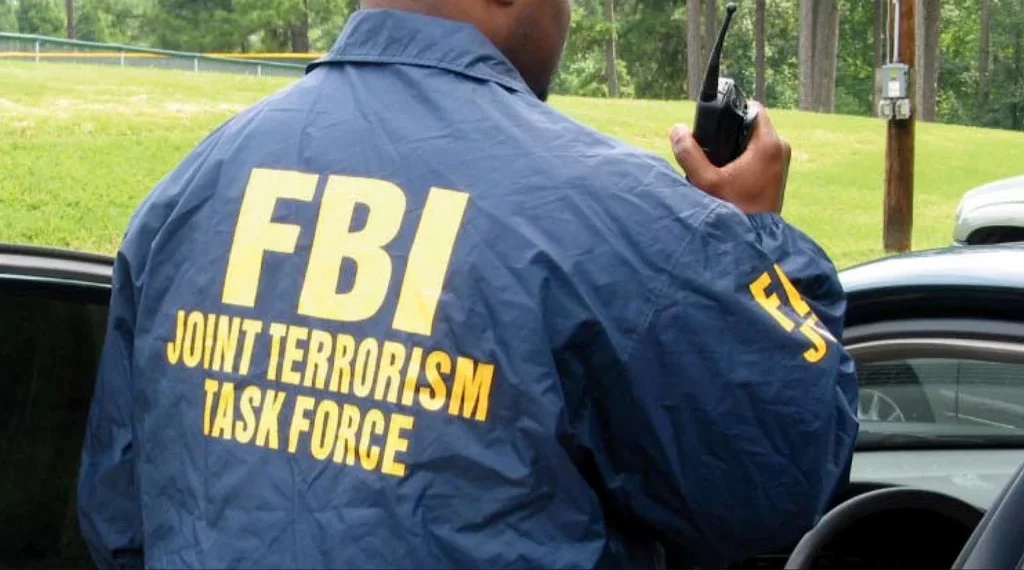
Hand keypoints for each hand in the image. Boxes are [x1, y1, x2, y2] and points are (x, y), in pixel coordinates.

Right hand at [669, 101, 791, 213]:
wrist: (753, 242)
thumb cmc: (733, 210)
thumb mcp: (705, 182)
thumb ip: (689, 154)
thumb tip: (677, 130)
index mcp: (769, 144)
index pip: (752, 108)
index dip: (731, 111)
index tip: (713, 125)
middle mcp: (780, 148)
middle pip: (751, 125)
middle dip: (730, 132)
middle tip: (711, 149)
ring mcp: (781, 161)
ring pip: (754, 140)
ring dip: (736, 146)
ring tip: (718, 164)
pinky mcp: (778, 173)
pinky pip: (759, 154)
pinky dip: (744, 158)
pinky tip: (728, 173)